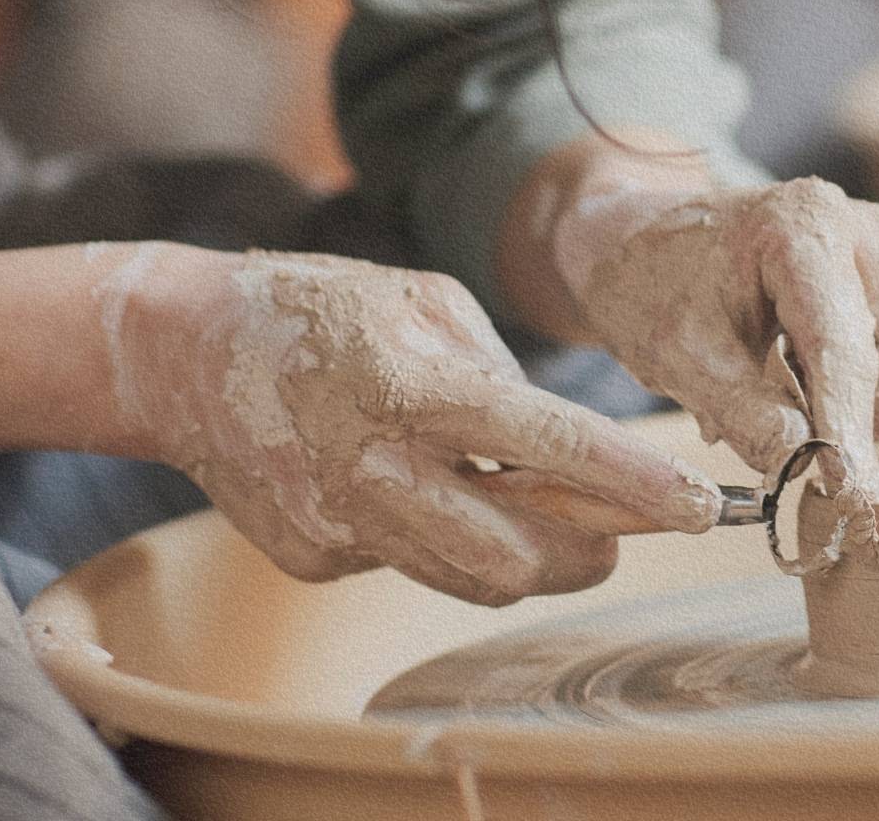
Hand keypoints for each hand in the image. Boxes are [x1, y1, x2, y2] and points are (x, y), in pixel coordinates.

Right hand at [114, 246, 722, 603]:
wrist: (180, 350)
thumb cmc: (318, 309)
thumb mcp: (424, 302)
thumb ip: (501, 376)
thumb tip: (567, 452)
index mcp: (411, 382)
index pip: (545, 445)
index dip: (629, 483)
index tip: (698, 506)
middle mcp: (372, 464)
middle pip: (514, 555)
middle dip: (586, 552)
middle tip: (618, 529)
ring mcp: (336, 522)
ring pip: (466, 577)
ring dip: (521, 554)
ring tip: (531, 508)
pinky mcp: (312, 557)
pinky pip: (406, 563)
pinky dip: (436, 536)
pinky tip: (415, 488)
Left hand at [566, 179, 878, 529]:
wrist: (648, 248)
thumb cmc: (654, 289)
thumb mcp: (675, 354)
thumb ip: (742, 412)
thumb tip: (806, 468)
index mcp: (805, 227)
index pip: (849, 344)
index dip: (849, 425)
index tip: (844, 493)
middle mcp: (866, 234)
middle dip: (869, 415)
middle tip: (795, 434)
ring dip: (875, 414)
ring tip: (793, 401)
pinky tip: (817, 396)